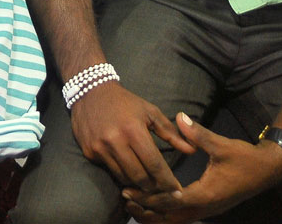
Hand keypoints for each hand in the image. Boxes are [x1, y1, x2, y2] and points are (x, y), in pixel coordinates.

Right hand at [70, 81, 193, 193]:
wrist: (90, 91)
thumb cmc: (125, 102)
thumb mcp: (150, 112)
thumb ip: (171, 133)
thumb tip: (192, 150)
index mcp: (133, 130)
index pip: (154, 164)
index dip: (167, 181)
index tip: (177, 191)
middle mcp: (115, 141)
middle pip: (140, 177)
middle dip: (154, 187)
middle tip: (163, 190)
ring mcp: (100, 148)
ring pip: (124, 178)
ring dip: (138, 184)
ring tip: (149, 184)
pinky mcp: (89, 152)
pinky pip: (110, 170)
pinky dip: (122, 174)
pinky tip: (130, 173)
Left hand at [123, 113, 281, 222]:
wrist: (265, 171)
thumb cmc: (244, 158)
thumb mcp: (221, 144)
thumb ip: (198, 134)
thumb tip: (179, 117)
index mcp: (207, 194)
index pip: (174, 201)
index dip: (152, 198)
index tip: (132, 190)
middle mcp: (205, 207)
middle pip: (170, 217)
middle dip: (147, 210)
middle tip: (125, 198)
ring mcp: (207, 211)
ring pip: (175, 221)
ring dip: (154, 216)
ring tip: (132, 206)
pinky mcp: (207, 209)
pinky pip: (181, 218)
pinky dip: (165, 215)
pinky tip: (151, 208)